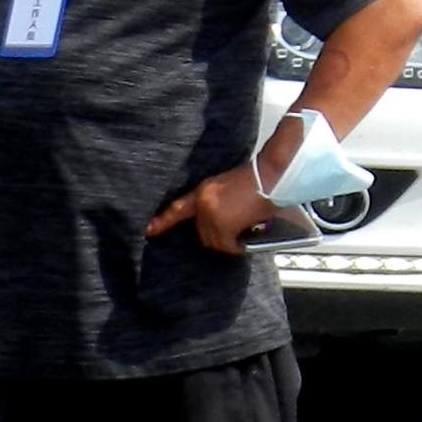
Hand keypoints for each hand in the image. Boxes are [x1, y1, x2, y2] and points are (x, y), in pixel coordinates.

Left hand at [148, 163, 279, 256]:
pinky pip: (227, 245)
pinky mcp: (224, 225)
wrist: (272, 175)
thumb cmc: (257, 179)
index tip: (150, 230)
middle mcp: (203, 204)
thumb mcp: (229, 185)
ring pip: (213, 241)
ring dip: (227, 241)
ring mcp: (212, 215)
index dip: (164, 221)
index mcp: (203, 191)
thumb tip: (220, 220)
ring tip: (243, 230)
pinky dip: (236, 246)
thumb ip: (217, 201)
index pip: (178, 209)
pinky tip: (246, 237)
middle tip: (235, 228)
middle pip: (201, 232)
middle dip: (217, 234)